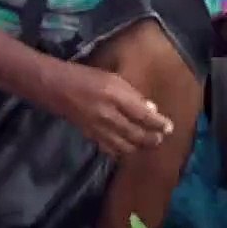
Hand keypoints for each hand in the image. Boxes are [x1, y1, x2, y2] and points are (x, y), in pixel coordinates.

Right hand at [49, 61, 172, 157]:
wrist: (56, 88)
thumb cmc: (86, 76)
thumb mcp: (112, 77)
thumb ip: (133, 94)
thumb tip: (152, 110)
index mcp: (114, 96)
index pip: (142, 115)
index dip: (158, 123)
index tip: (169, 127)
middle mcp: (107, 115)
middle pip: (135, 134)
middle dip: (151, 138)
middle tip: (161, 139)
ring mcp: (98, 129)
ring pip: (124, 146)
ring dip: (139, 147)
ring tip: (148, 144)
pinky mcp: (90, 137)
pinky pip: (110, 149)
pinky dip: (122, 151)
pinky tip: (129, 149)